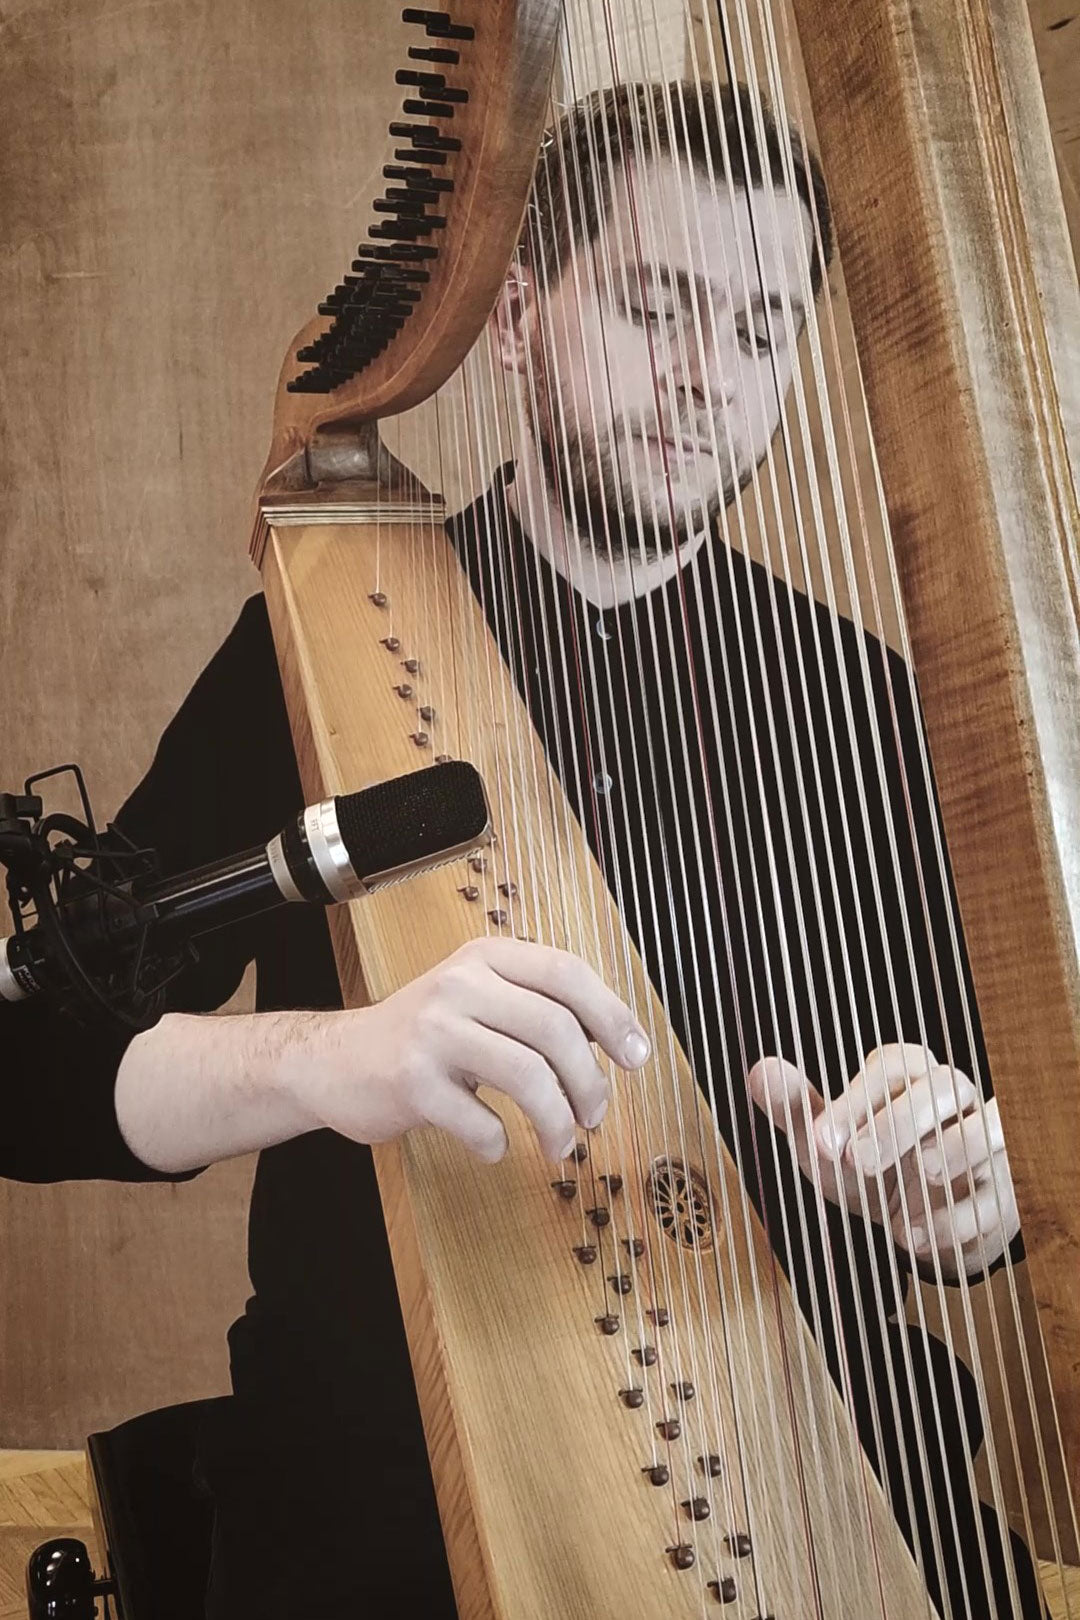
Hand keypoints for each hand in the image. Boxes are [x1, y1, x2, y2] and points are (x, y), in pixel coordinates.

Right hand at [282, 937, 650, 1164]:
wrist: (334, 1061)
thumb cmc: (423, 1037)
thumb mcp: (478, 999)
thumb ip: (537, 1008)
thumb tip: (618, 1044)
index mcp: (485, 958)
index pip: (567, 973)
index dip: (613, 1016)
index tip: (636, 1057)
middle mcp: (459, 984)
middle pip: (556, 1029)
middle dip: (589, 1083)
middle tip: (595, 1115)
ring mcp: (432, 1031)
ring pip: (528, 1076)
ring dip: (558, 1121)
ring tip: (562, 1143)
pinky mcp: (411, 1081)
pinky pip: (481, 1122)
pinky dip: (499, 1143)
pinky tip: (495, 1144)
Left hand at [747, 1044, 1018, 1278]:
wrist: (913, 1224)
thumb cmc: (868, 1167)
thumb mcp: (826, 1143)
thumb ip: (796, 1109)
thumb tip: (760, 1071)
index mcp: (907, 1075)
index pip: (891, 1066)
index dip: (857, 1099)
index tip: (821, 1139)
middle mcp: (952, 1100)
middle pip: (944, 1086)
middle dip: (900, 1122)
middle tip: (856, 1162)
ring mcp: (984, 1144)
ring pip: (992, 1128)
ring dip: (957, 1150)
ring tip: (915, 1182)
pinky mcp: (1002, 1194)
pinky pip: (996, 1196)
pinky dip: (955, 1218)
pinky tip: (908, 1236)